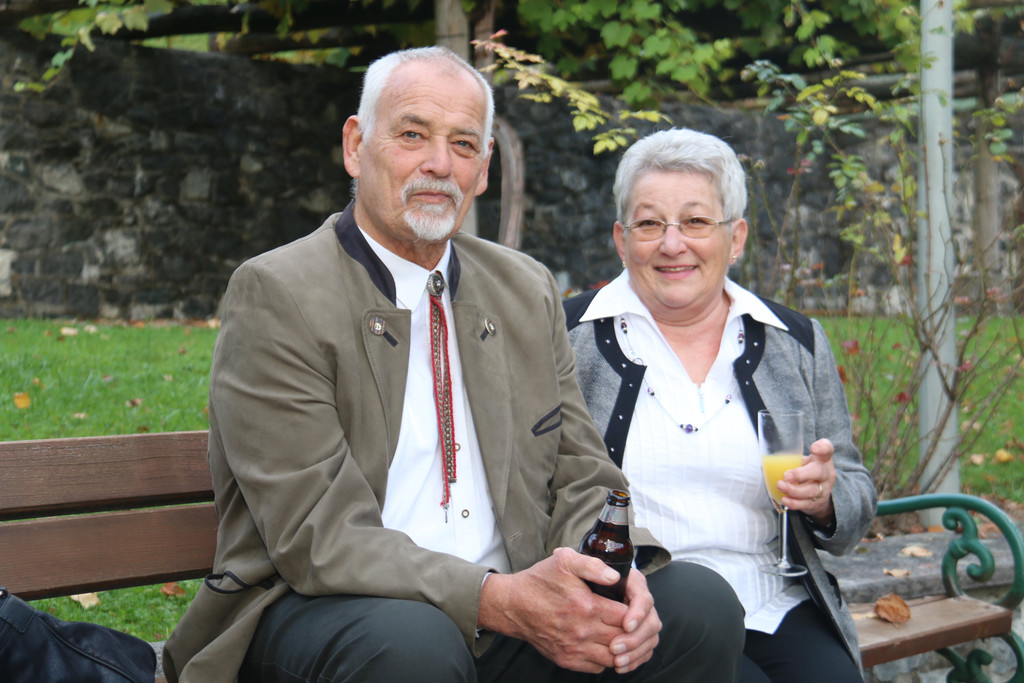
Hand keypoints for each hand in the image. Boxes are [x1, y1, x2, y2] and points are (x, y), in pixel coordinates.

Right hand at [477, 547, 660, 673]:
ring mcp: (574, 649)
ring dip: (622, 648)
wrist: (513, 605)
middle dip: (632, 631)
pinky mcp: (566, 660)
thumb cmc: (539, 581)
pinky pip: (597, 667)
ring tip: (622, 634)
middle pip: (623, 638)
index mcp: (587, 606)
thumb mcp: (564, 561)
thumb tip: (616, 577)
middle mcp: (582, 632)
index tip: (633, 605)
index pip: (626, 617)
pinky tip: (605, 645)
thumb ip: (593, 565)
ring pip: (614, 658)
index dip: (635, 612)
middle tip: (633, 621)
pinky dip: (606, 659)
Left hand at [778, 438, 836, 525]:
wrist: (819, 494)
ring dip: (793, 490)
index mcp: (822, 459)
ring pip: (811, 490)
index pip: (827, 450)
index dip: (823, 448)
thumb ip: (790, 461)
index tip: (814, 447)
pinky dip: (794, 503)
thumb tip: (765, 466)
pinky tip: (785, 499)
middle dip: (800, 474)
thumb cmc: (808, 472)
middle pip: (819, 472)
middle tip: (786, 475)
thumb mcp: (804, 463)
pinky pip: (806, 504)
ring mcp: (823, 489)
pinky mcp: (817, 503)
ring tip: (780, 486)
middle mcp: (826, 473)